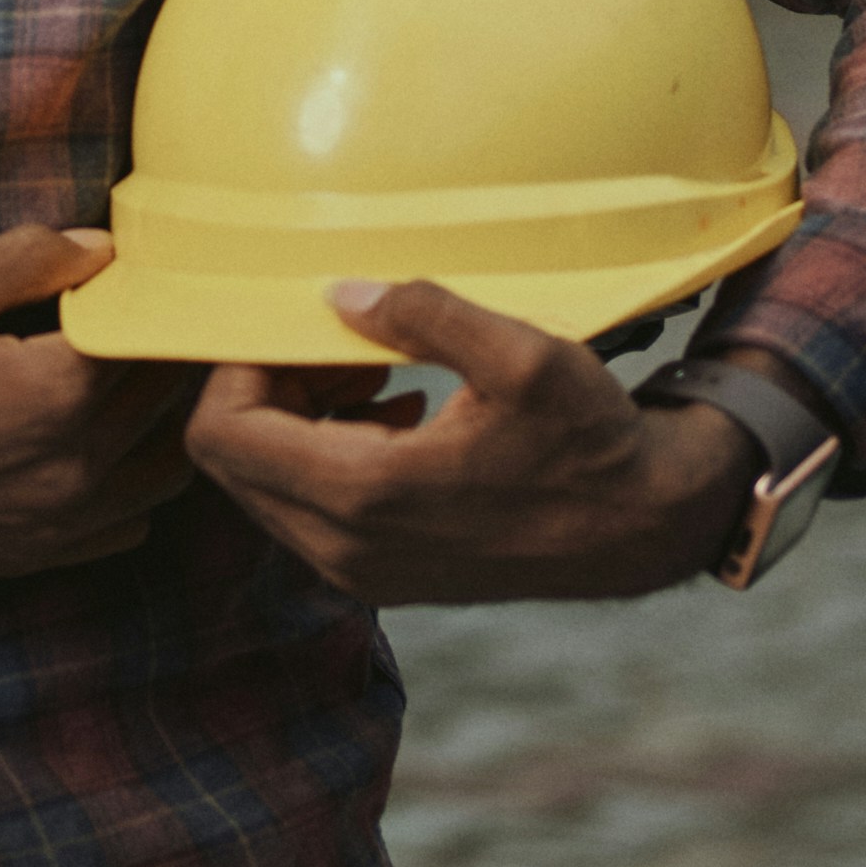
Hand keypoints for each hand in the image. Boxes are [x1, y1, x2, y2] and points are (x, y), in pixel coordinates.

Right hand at [0, 228, 198, 573]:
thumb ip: (33, 257)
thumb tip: (105, 249)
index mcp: (53, 397)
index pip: (155, 341)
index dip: (159, 300)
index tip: (158, 274)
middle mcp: (68, 473)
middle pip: (166, 406)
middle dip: (165, 353)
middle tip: (149, 312)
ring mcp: (51, 526)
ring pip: (161, 475)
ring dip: (160, 425)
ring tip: (126, 377)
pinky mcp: (27, 557)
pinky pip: (122, 527)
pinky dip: (128, 485)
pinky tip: (94, 443)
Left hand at [183, 282, 762, 604]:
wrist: (642, 528)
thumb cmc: (588, 440)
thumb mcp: (520, 357)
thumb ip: (424, 317)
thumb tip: (342, 293)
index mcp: (364, 494)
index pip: (223, 434)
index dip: (238, 367)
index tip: (293, 325)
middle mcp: (345, 548)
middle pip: (233, 458)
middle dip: (269, 387)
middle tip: (340, 340)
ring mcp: (361, 570)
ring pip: (266, 483)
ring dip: (300, 415)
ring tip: (372, 364)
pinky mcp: (382, 573)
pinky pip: (308, 506)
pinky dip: (327, 448)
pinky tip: (396, 407)